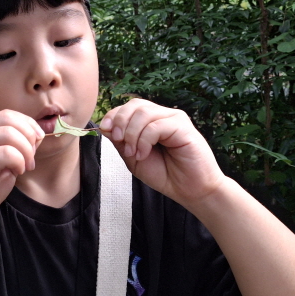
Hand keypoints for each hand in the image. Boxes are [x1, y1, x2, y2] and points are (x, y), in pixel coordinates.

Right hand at [0, 110, 43, 235]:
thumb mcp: (0, 162)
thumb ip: (15, 146)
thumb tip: (36, 134)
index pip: (7, 114)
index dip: (28, 124)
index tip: (37, 142)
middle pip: (9, 119)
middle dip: (29, 137)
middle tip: (31, 159)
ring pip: (9, 134)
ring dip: (25, 151)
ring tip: (25, 167)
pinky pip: (7, 153)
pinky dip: (19, 161)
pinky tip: (17, 172)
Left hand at [99, 99, 225, 205]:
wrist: (190, 190)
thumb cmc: (165, 175)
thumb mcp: (134, 158)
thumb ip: (121, 142)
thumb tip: (104, 126)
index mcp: (151, 121)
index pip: (129, 107)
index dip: (113, 115)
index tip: (105, 130)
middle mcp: (163, 115)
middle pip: (135, 105)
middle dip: (120, 122)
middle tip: (119, 141)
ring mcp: (174, 119)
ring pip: (143, 113)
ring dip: (132, 134)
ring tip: (135, 154)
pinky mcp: (183, 126)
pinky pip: (156, 126)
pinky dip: (144, 140)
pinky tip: (144, 154)